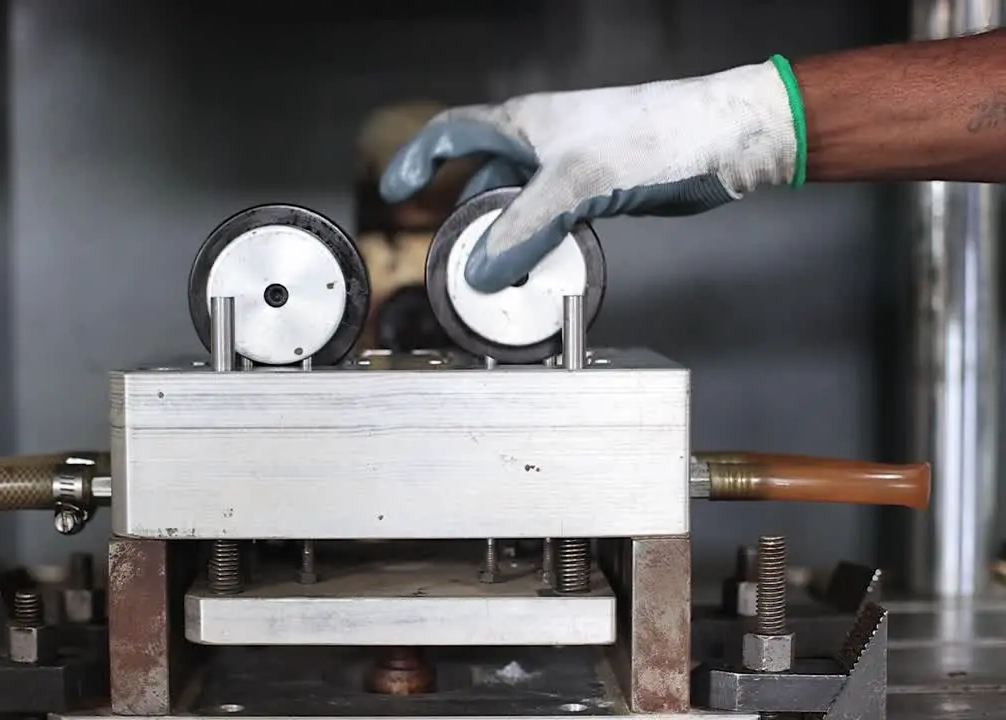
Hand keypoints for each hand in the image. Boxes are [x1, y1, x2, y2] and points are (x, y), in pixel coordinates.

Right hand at [379, 58, 803, 291]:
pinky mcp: (595, 188)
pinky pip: (548, 218)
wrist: (723, 140)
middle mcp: (541, 140)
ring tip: (493, 270)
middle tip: (451, 252)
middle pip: (480, 176)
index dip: (416, 161)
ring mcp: (568, 164)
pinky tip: (540, 265)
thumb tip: (482, 269)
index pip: (450, 134)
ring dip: (502, 235)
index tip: (394, 191)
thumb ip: (524, 229)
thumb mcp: (577, 185)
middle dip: (461, 215)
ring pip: (517, 203)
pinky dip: (536, 242)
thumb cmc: (655, 137)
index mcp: (524, 122)